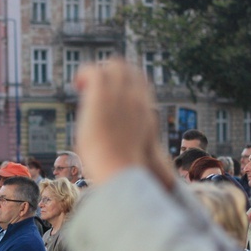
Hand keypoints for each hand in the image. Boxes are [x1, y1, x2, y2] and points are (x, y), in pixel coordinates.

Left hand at [75, 58, 173, 189]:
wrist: (121, 170)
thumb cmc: (131, 174)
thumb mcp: (147, 170)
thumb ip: (158, 169)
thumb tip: (172, 185)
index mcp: (147, 115)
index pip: (140, 89)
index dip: (124, 89)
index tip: (110, 101)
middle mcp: (138, 101)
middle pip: (130, 71)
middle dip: (113, 74)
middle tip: (94, 89)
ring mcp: (121, 95)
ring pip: (114, 66)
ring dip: (99, 73)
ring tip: (84, 87)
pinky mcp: (103, 95)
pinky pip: (95, 71)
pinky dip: (85, 74)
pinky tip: (78, 86)